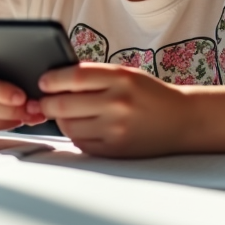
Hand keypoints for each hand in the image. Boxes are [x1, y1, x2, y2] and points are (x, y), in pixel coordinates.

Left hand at [37, 63, 187, 156]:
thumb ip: (94, 76)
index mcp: (120, 78)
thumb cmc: (149, 94)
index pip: (74, 77)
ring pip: (69, 126)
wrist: (181, 120)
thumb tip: (54, 81)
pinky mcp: (115, 150)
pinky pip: (81, 143)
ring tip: (64, 114)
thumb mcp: (126, 75)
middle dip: (48, 103)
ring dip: (60, 120)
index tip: (43, 81)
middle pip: (65, 104)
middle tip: (44, 101)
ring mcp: (116, 129)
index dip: (52, 79)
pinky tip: (81, 127)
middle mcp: (118, 103)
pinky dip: (75, 135)